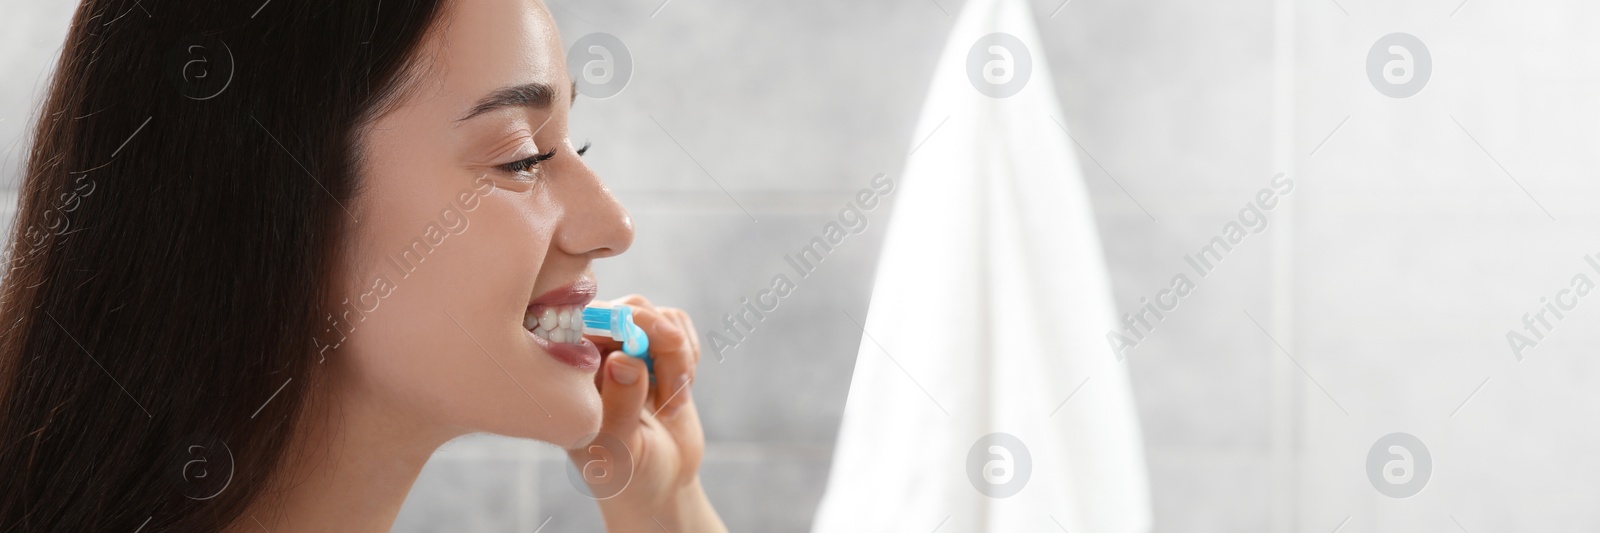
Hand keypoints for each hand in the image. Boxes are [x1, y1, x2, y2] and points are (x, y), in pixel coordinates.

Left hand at [569, 295, 725, 531]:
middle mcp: (594, 353)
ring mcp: (628, 348)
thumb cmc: (625, 473)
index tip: (641, 348)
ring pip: (659, 318)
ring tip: (676, 401)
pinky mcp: (658, 351)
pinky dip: (689, 353)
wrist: (660, 484)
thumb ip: (619, 405)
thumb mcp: (619, 449)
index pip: (585, 324)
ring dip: (677, 355)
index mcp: (568, 373)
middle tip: (678, 373)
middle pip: (628, 311)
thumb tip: (622, 359)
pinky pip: (678, 326)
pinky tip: (682, 390)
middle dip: (657, 338)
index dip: (617, 323)